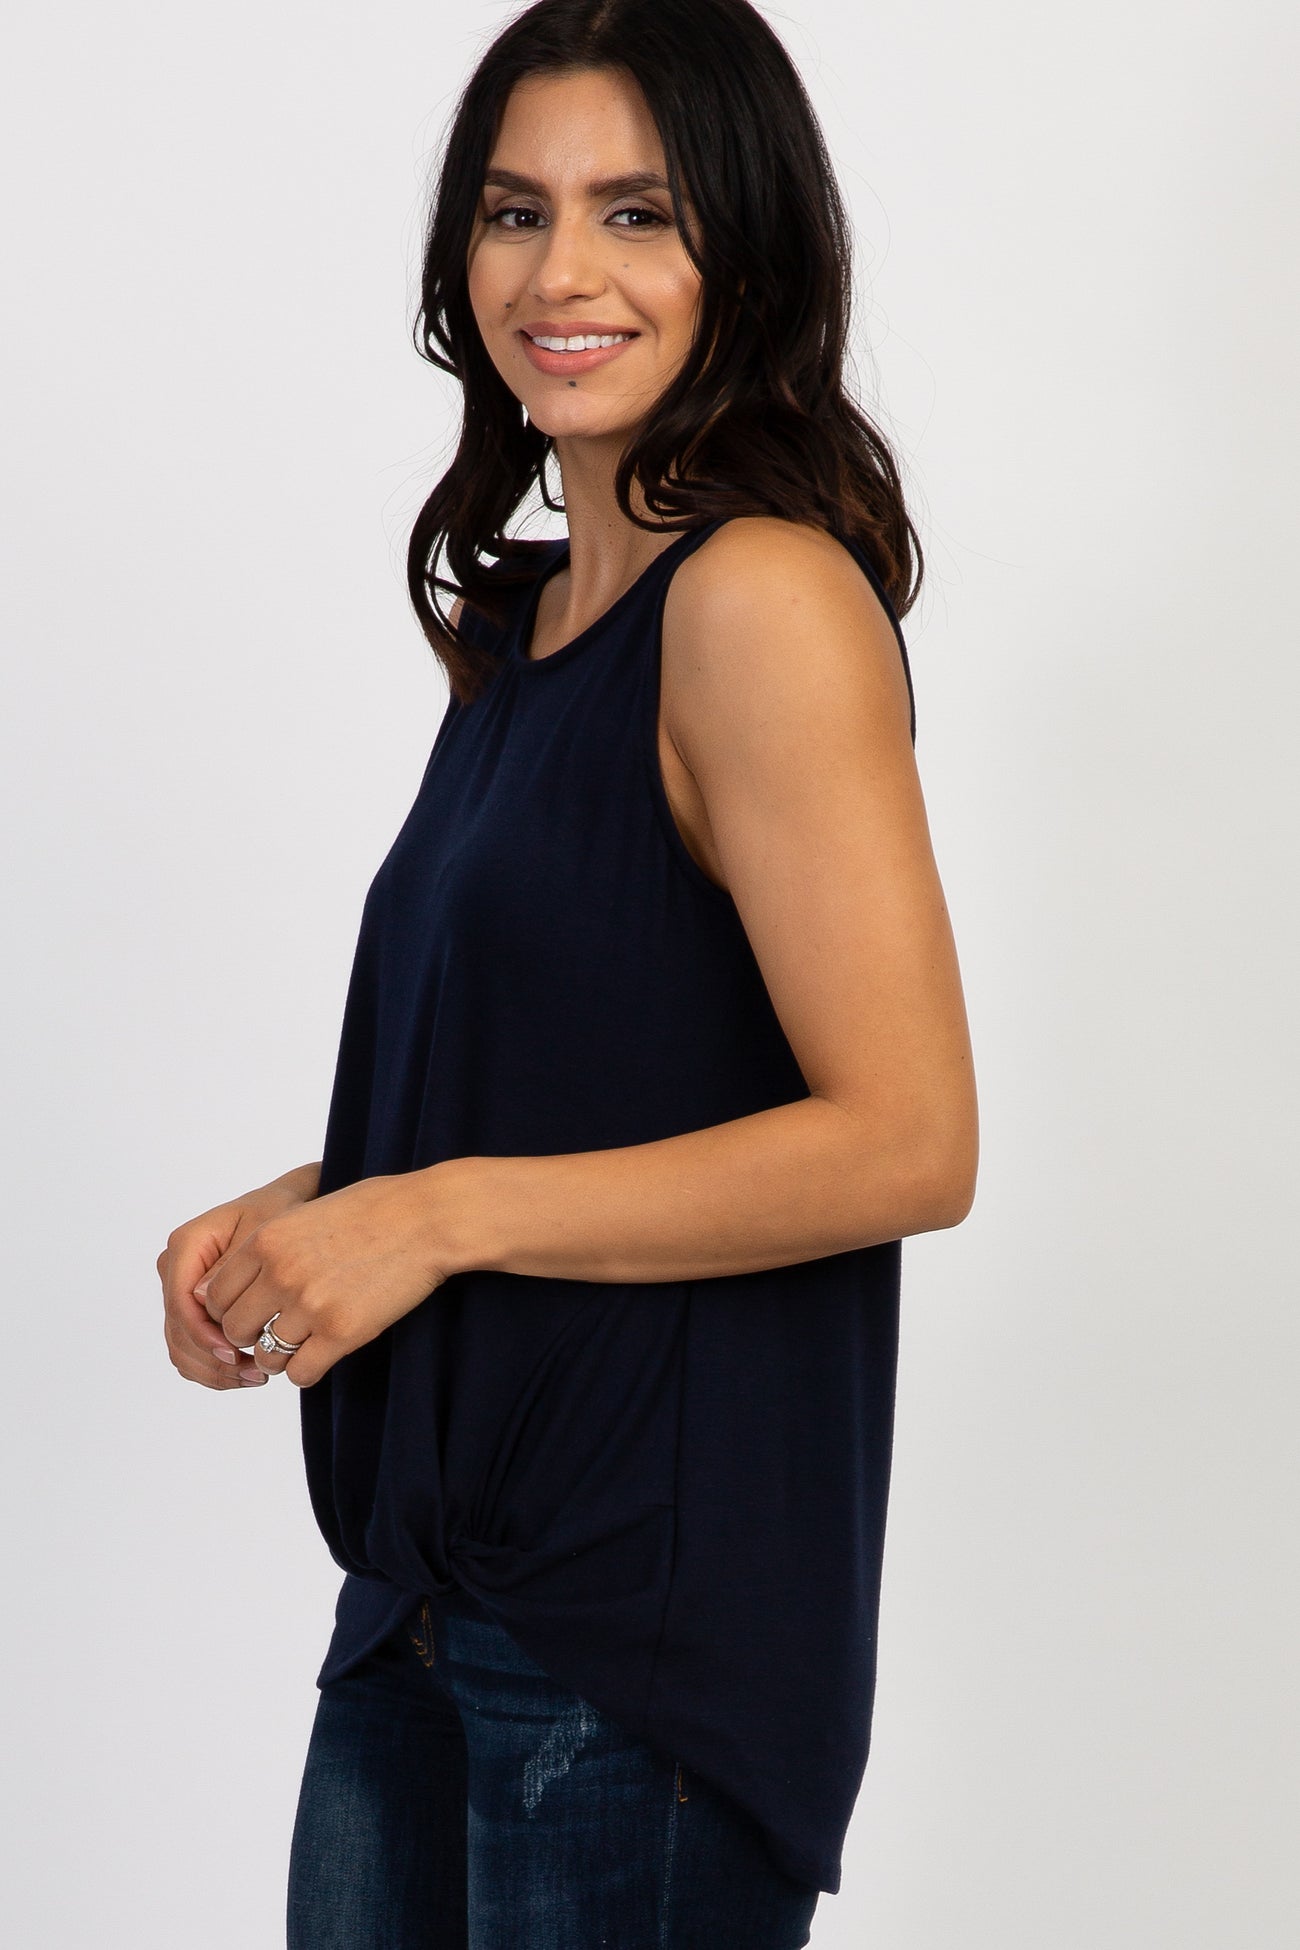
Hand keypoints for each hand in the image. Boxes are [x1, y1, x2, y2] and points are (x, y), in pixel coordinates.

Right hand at [158, 1163, 321, 1391]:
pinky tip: (247, 1375)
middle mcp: (175, 1269)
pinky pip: (191, 1350)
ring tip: (256, 1377)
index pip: (180, 1302)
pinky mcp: (192, 1310)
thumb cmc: (277, 1214)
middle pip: (178, 1331)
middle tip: (256, 1375)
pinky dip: (213, 1369)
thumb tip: (202, 1300)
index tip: (236, 1354)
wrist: (282, 1211)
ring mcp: (180, 1292)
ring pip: (181, 1347)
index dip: (203, 1335)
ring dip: (213, 1371)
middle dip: (212, 1360)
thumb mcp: (263, 1231)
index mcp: (185, 1245)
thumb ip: (232, 1266)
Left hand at [193, 1170, 456, 1388]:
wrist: (426, 1218)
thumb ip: (270, 1246)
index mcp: (266, 1240)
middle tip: (276, 1332)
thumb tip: (245, 1283)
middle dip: (251, 1335)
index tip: (254, 1311)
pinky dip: (306, 1371)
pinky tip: (323, 1354)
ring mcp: (309, 1306)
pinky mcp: (341, 1333)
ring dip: (280, 1356)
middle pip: (234, 1328)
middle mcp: (279, 1274)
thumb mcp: (306, 1214)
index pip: (215, 1294)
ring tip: (304, 1344)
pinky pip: (300, 1373)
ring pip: (266, 1355)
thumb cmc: (374, 1209)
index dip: (232, 1308)